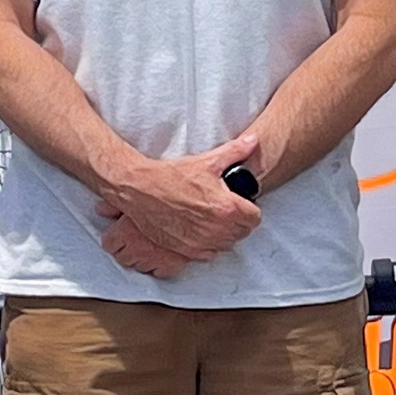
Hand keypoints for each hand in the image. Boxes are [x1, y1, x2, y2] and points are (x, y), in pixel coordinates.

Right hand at [98, 134, 264, 273]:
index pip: (254, 218)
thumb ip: (236, 152)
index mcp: (226, 208)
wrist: (140, 190)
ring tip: (212, 218)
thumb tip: (253, 140)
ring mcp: (201, 242)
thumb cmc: (171, 176)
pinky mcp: (187, 250)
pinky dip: (207, 244)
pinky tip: (199, 230)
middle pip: (242, 233)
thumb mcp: (207, 161)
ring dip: (223, 234)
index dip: (250, 209)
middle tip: (225, 209)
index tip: (241, 204)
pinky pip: (208, 254)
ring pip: (226, 245)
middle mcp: (217, 229)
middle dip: (238, 221)